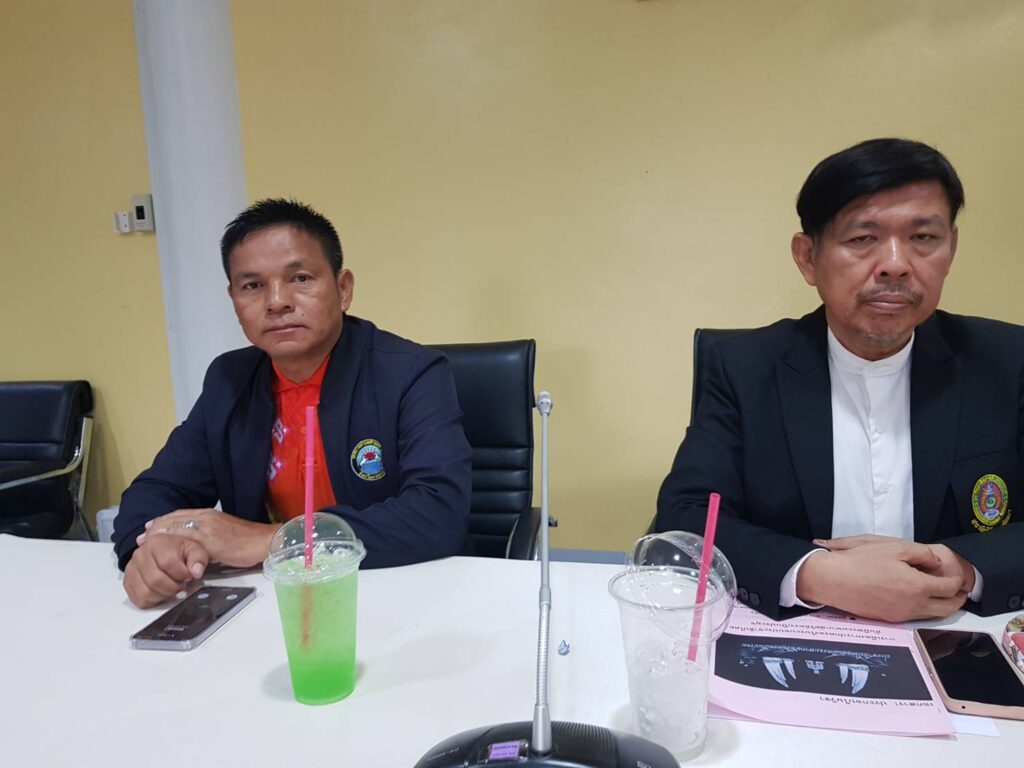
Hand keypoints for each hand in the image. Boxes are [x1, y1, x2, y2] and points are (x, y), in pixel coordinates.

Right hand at [124, 533, 208, 607]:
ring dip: (163, 595)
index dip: (182, 573)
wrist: (163, 551)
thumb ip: (198, 558)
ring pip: (146, 593)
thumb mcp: (194, 549)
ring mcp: (132, 569)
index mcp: (156, 543)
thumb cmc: (178, 551)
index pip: (168, 563)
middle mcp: (140, 555)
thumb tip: (196, 572)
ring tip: (171, 587)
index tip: (188, 575)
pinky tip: (161, 591)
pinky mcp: (128, 582)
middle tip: (180, 583)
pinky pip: (139, 600)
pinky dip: (153, 600)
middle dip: (173, 587)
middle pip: (156, 580)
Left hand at [137, 508, 279, 567]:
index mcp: (210, 514)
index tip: (149, 528)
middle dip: (157, 528)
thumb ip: (208, 536)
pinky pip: (188, 542)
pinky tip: (165, 551)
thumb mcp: (224, 533)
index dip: (163, 521)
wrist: (265, 541)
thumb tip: (194, 545)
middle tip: (142, 537)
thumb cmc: (248, 541)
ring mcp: (209, 529)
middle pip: (175, 520)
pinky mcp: (212, 542)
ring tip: (147, 544)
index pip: (180, 515)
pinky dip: (174, 545)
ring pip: (178, 528)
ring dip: (161, 535)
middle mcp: (207, 518)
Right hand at [797, 537, 966, 621]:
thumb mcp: (893, 547)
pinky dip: (924, 610)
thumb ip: (920, 553)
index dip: (957, 581)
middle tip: (961, 593)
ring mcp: (900, 614)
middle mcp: (912, 605)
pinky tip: (917, 598)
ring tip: (943, 596)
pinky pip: (914, 616)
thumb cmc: (859, 561)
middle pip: (947, 609)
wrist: (832, 579)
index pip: (949, 588)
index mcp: (917, 586)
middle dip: (957, 601)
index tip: (958, 577)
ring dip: (942, 607)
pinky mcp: (888, 619)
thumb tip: (934, 561)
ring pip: (931, 615)